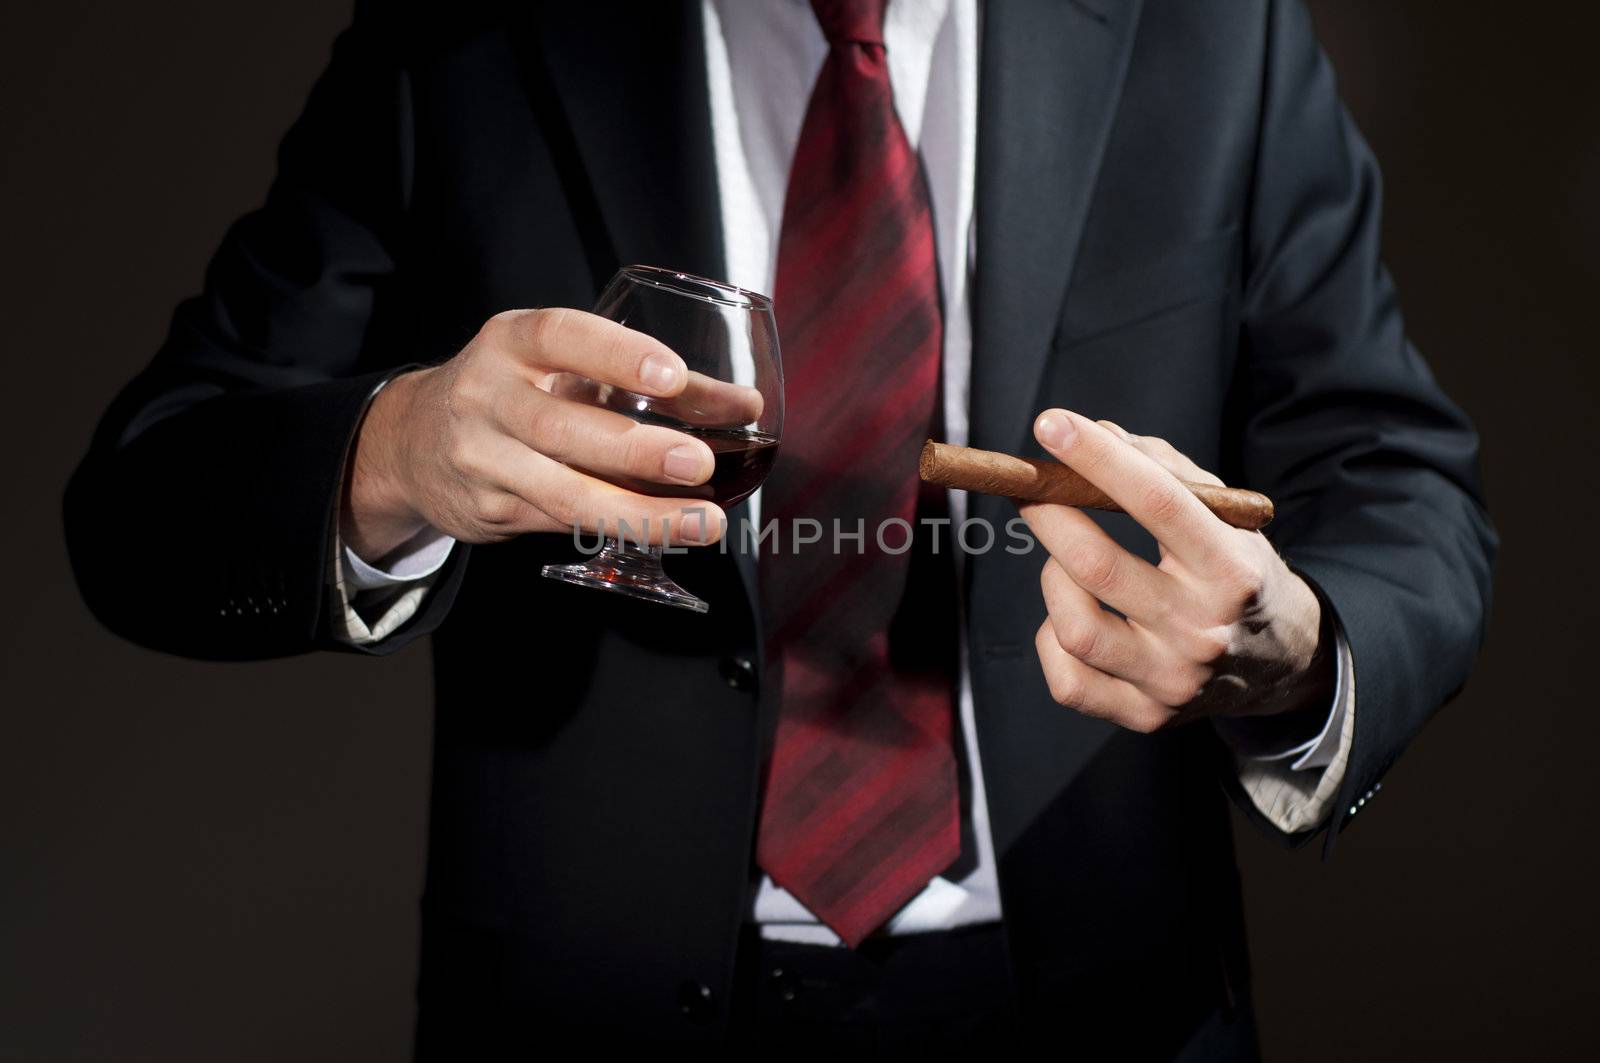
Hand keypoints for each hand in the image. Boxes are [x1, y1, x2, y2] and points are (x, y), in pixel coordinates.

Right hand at [341, 308, 726, 560]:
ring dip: (642, 513)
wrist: (410, 443)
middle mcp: (487, 397)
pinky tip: (667, 532)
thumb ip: (645, 379)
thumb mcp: (559, 365)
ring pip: (565, 494)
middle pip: (562, 428)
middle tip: (702, 461)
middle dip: (637, 449)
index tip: (672, 374)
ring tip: (704, 521)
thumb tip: (745, 406)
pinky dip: (619, 529)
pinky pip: (562, 524)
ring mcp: (483, 460)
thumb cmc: (513, 391)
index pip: (560, 336)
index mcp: (509, 343)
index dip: (616, 354)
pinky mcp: (491, 511)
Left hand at [1022, 408, 1333, 731]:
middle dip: (1049, 514)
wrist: (1281, 664)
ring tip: (1065, 562)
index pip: (1158, 502)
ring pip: (1074, 626)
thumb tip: (1094, 433)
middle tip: (1032, 489)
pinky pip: (1067, 679)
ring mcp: (1172, 680)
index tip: (1051, 424)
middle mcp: (1203, 630)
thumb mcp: (1225, 517)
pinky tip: (1072, 615)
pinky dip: (1053, 639)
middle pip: (1097, 566)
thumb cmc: (1237, 572)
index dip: (1097, 458)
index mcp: (1231, 570)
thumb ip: (1163, 469)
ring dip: (1053, 579)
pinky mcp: (1146, 715)